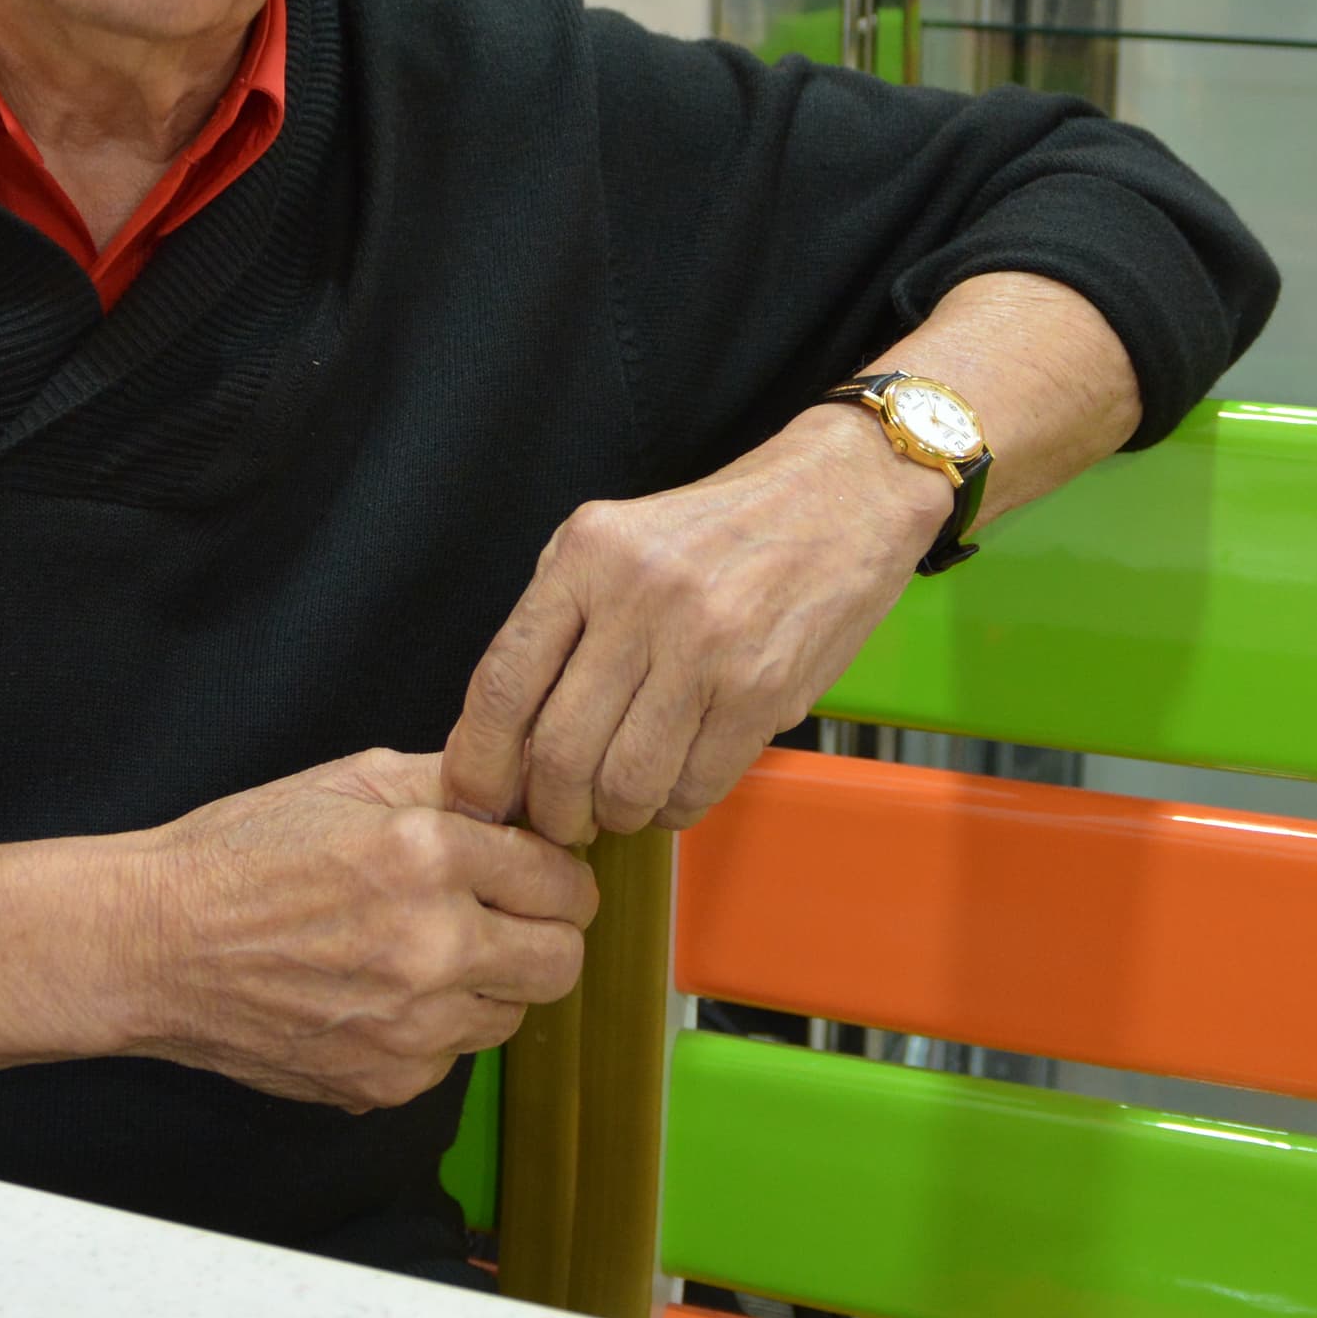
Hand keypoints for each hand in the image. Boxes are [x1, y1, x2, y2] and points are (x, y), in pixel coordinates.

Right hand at [132, 749, 597, 1111]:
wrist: (152, 945)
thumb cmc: (240, 855)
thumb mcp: (348, 783)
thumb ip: (452, 782)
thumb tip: (530, 786)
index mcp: (428, 857)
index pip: (563, 880)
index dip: (554, 872)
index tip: (536, 872)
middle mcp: (432, 947)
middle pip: (561, 960)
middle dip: (543, 933)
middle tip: (506, 915)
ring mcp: (411, 1026)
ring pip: (512, 1015)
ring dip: (488, 984)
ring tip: (427, 952)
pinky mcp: (386, 1081)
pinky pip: (452, 1058)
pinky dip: (433, 1030)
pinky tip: (381, 994)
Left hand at [443, 408, 942, 845]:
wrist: (842, 498)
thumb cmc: (721, 528)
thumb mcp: (617, 538)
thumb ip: (560, 618)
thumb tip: (507, 734)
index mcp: (588, 555)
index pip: (503, 683)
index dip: (477, 762)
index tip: (475, 799)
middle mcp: (640, 597)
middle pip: (559, 750)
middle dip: (549, 810)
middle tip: (557, 819)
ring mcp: (705, 645)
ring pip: (626, 782)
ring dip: (615, 816)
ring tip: (619, 806)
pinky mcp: (762, 687)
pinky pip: (695, 785)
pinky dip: (673, 808)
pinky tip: (673, 791)